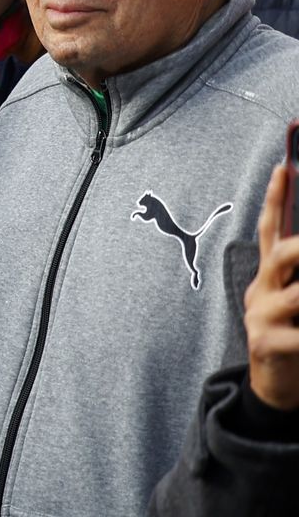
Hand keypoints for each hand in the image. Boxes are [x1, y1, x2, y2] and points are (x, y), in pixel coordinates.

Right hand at [245, 161, 298, 410]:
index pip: (270, 230)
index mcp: (270, 277)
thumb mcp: (298, 303)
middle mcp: (262, 290)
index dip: (277, 199)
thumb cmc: (295, 337)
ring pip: (298, 296)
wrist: (275, 388)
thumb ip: (298, 277)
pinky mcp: (266, 343)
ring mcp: (260, 316)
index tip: (284, 168)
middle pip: (283, 255)